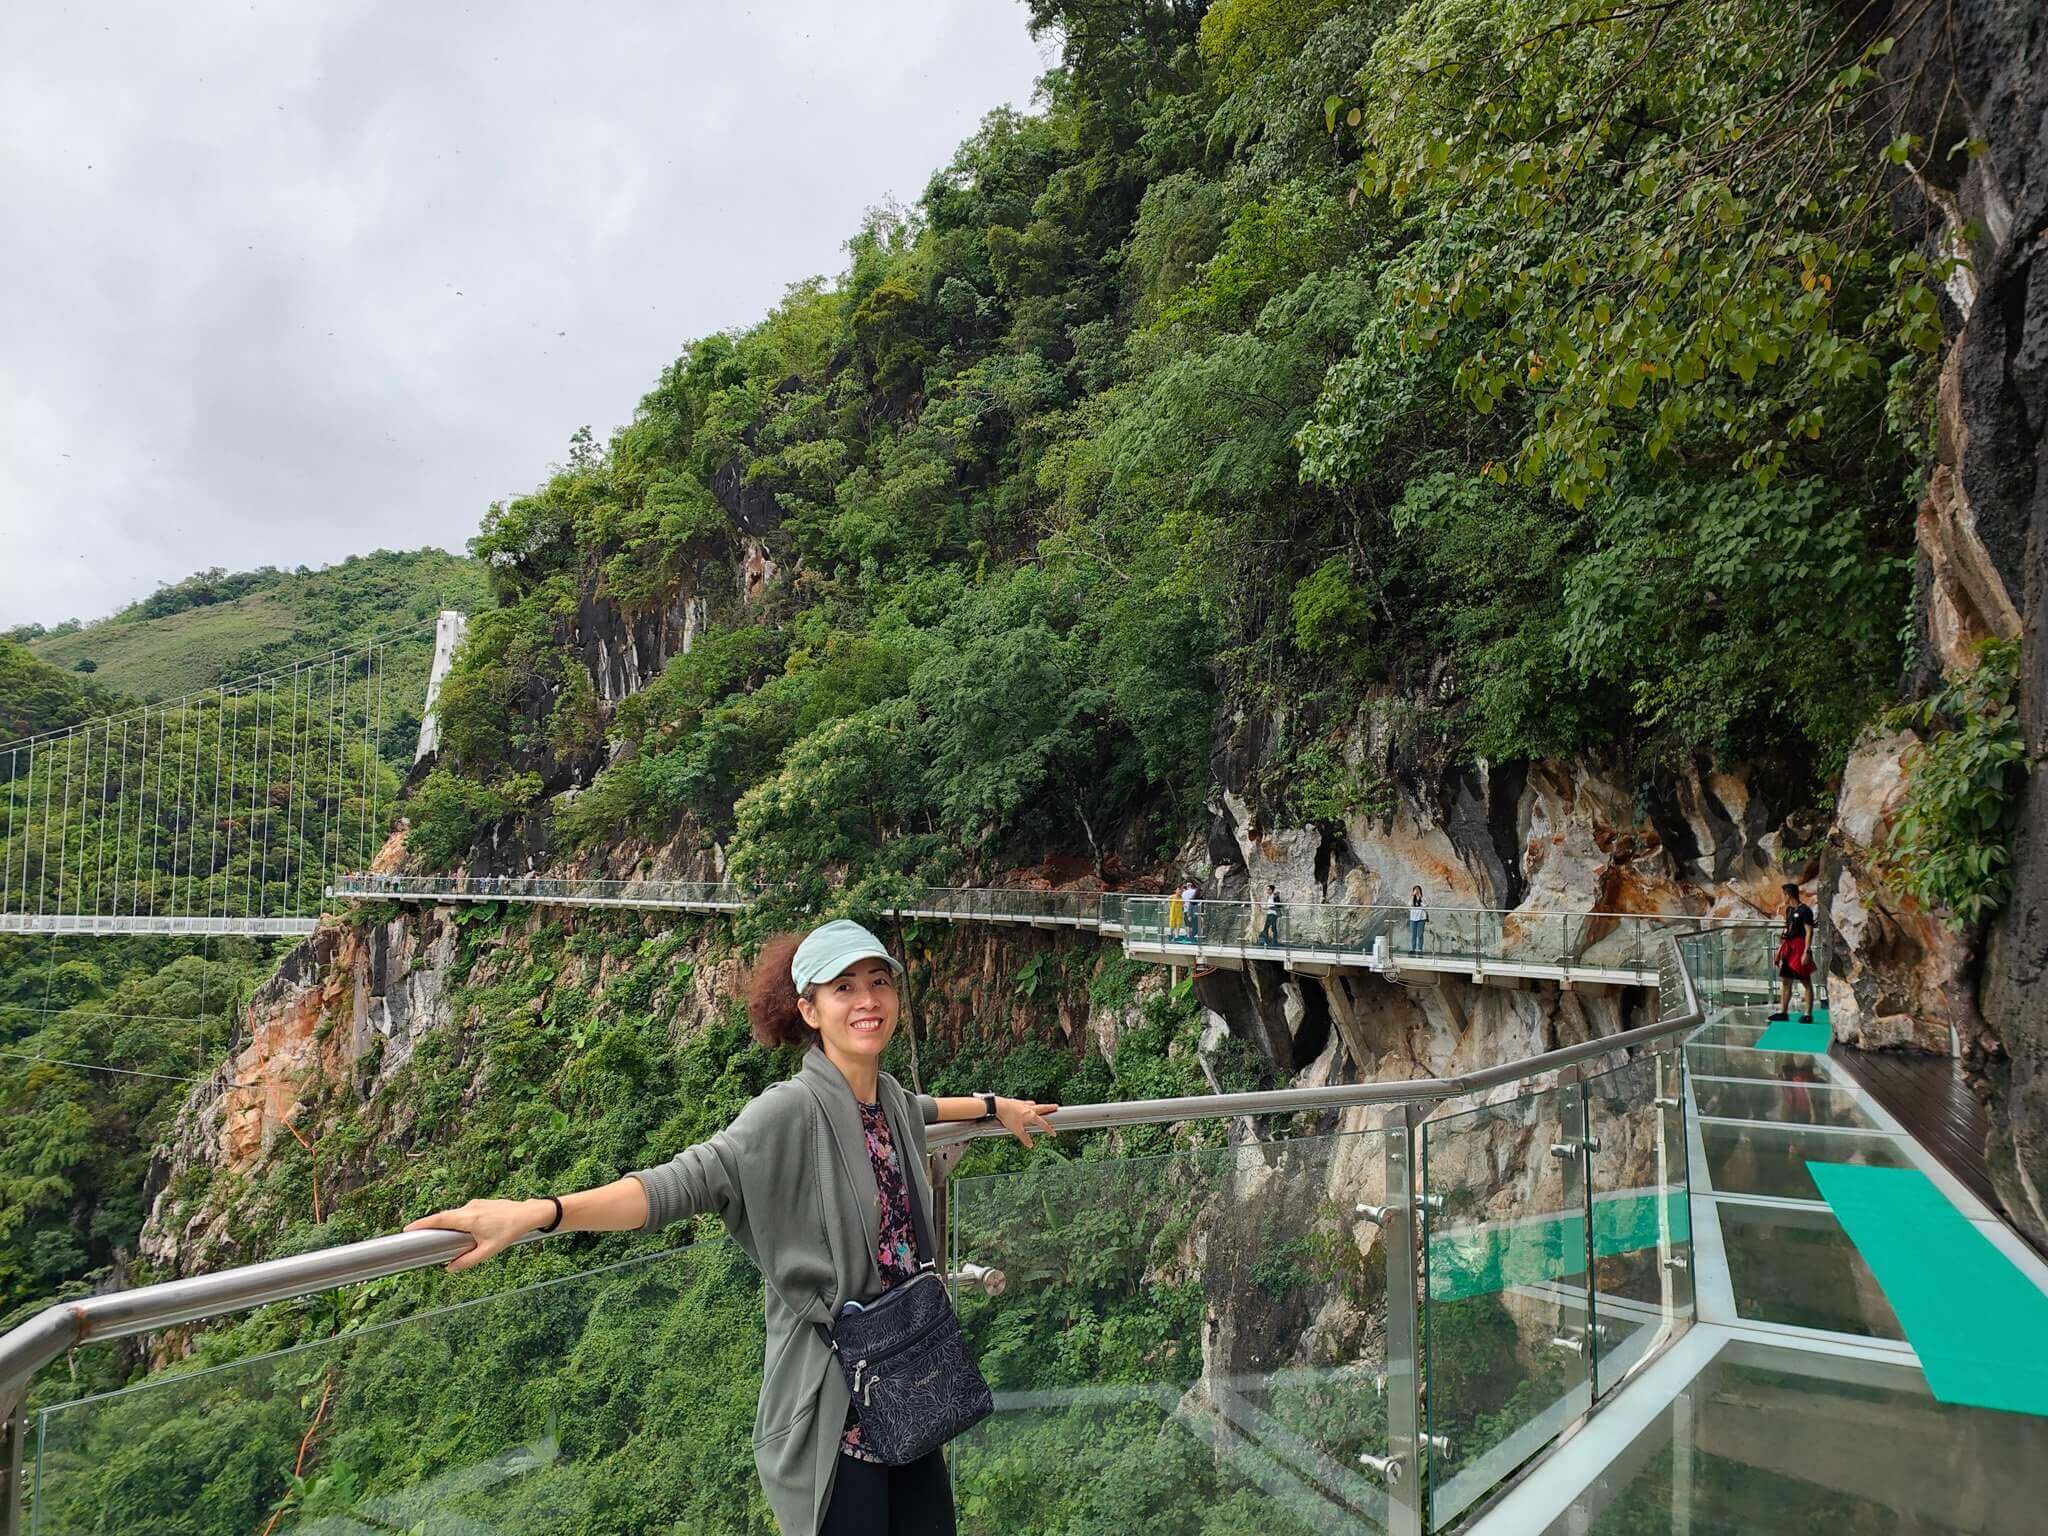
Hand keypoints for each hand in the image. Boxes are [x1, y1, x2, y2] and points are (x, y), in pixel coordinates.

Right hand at [404, 1197, 550, 1272]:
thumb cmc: (509, 1232)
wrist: (527, 1214)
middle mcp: (469, 1208)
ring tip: (441, 1238)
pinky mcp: (479, 1203)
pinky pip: (463, 1213)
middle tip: (416, 1235)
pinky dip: (457, 1221)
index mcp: (469, 1219)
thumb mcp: (488, 1251)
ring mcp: (475, 1204)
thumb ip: (467, 1261)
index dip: (422, 1223)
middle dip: (430, 1225)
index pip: (440, 1219)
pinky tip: (462, 1232)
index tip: (407, 1228)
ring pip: (454, 1215)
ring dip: (447, 1225)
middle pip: (444, 1217)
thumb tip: (449, 1269)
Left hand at [993, 1098, 1059, 1148]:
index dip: (1049, 1129)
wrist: (998, 1106)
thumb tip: (1030, 1145)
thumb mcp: (1017, 1130)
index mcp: (1031, 1115)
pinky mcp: (1016, 1102)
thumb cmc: (1008, 1117)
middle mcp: (1029, 1108)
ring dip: (1038, 1105)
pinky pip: (1025, 1103)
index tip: (1054, 1133)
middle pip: (1042, 1108)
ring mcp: (1022, 1104)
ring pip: (1033, 1104)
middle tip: (1056, 1106)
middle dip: (1050, 1108)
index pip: (1043, 1123)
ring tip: (1040, 1106)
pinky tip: (1024, 1105)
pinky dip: (1027, 1104)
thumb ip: (1024, 1138)